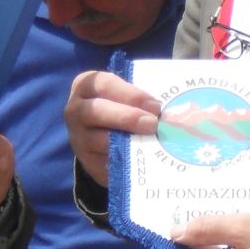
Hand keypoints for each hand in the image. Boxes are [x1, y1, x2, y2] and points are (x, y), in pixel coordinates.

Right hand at [63, 70, 160, 186]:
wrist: (102, 132)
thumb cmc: (121, 105)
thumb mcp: (126, 94)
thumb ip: (141, 97)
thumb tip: (173, 107)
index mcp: (87, 86)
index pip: (103, 84)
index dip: (130, 94)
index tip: (154, 105)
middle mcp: (76, 110)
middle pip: (95, 111)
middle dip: (126, 117)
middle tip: (153, 124)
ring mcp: (79, 138)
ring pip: (96, 140)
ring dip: (125, 142)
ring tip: (150, 143)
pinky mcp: (88, 162)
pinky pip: (103, 164)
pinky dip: (123, 163)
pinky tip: (141, 162)